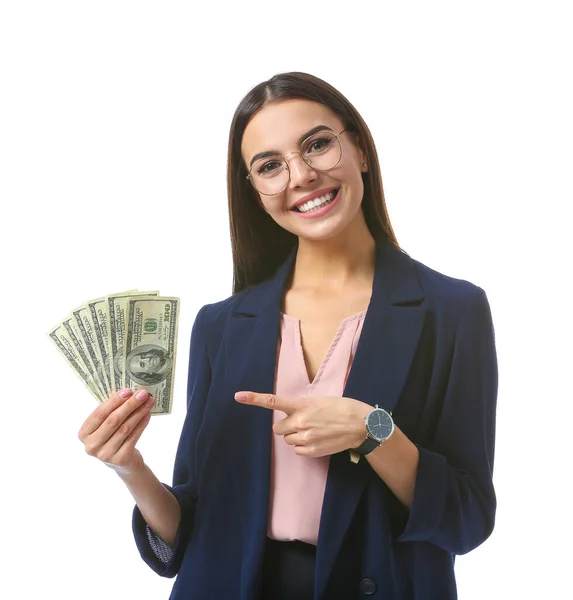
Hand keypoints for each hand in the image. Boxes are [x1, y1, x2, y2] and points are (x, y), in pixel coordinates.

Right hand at [78, 388, 154, 477]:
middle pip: (113, 420)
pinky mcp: (120, 459)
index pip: (99, 414)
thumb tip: (130, 393)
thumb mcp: (105, 426)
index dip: (114, 401)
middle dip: (129, 405)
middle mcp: (92, 445)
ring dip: (138, 413)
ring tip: (149, 402)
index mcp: (84, 434)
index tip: (128, 391)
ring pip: (125, 428)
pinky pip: (133, 437)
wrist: (123, 463)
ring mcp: (105, 454)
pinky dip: (142, 424)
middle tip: (142, 394)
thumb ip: (111, 411)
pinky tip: (148, 414)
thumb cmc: (112, 437)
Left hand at [235, 391, 369, 456]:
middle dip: (286, 426)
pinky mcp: (311, 451)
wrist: (360, 425)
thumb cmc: (342, 408)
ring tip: (315, 430)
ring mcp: (305, 438)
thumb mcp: (319, 400)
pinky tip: (317, 439)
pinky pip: (296, 450)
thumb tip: (291, 415)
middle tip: (303, 422)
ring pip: (287, 439)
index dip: (254, 399)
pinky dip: (303, 446)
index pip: (273, 401)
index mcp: (302, 405)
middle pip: (278, 428)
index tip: (238, 396)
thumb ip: (301, 407)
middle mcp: (300, 422)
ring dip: (295, 435)